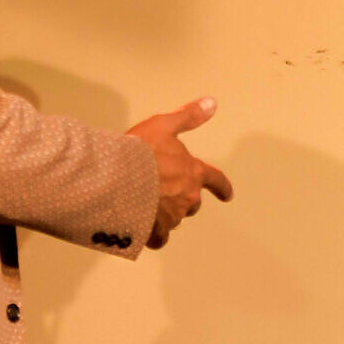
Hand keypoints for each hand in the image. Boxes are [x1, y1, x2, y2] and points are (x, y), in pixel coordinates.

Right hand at [129, 96, 235, 249]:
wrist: (116, 177)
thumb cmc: (140, 150)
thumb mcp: (164, 125)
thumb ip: (188, 117)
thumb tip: (211, 104)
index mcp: (193, 172)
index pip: (216, 180)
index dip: (222, 187)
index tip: (228, 194)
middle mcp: (188, 196)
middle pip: (193, 203)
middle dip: (184, 199)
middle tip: (165, 193)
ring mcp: (173, 216)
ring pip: (175, 218)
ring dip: (166, 214)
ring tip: (145, 205)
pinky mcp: (156, 230)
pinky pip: (160, 238)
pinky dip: (154, 235)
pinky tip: (143, 230)